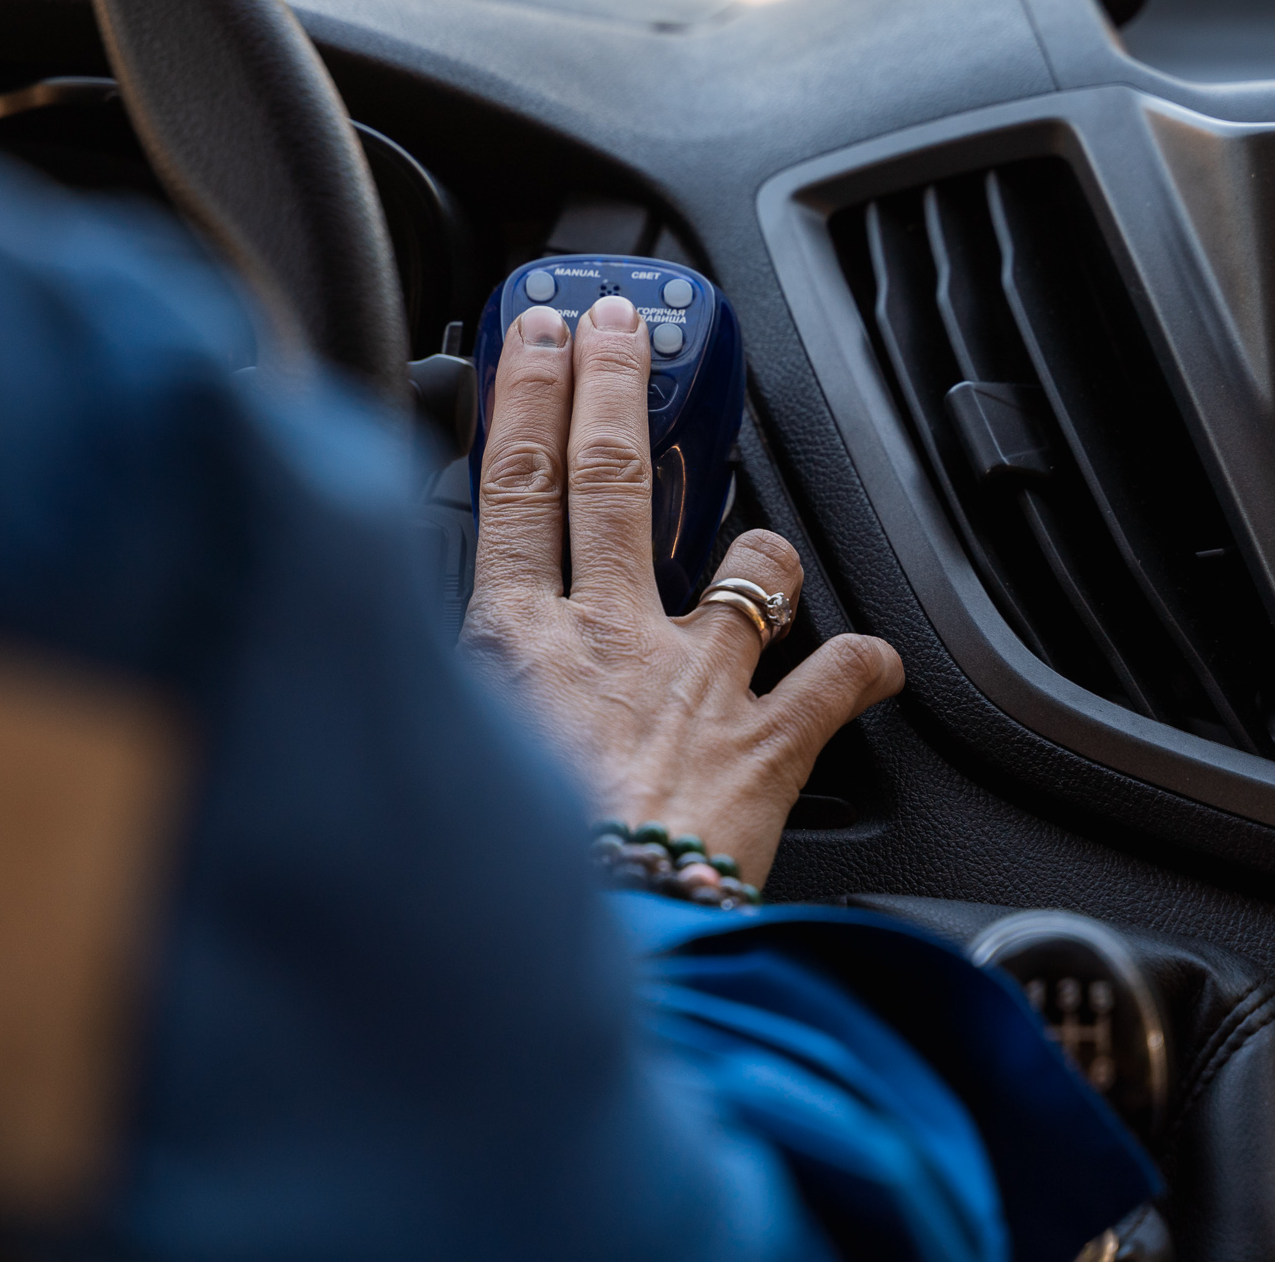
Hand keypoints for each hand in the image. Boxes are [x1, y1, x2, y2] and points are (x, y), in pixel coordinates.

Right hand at [460, 294, 904, 888]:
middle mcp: (611, 641)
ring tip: (761, 551)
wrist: (603, 950)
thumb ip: (442, 691)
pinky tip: (872, 665)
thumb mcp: (439, 765)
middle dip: (617, 385)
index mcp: (514, 644)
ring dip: (760, 548)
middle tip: (621, 323)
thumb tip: (402, 657)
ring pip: (749, 566)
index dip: (527, 398)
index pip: (514, 488)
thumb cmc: (512, 878)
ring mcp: (698, 682)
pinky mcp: (769, 743)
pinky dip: (863, 665)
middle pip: (613, 480)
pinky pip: (841, 674)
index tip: (535, 337)